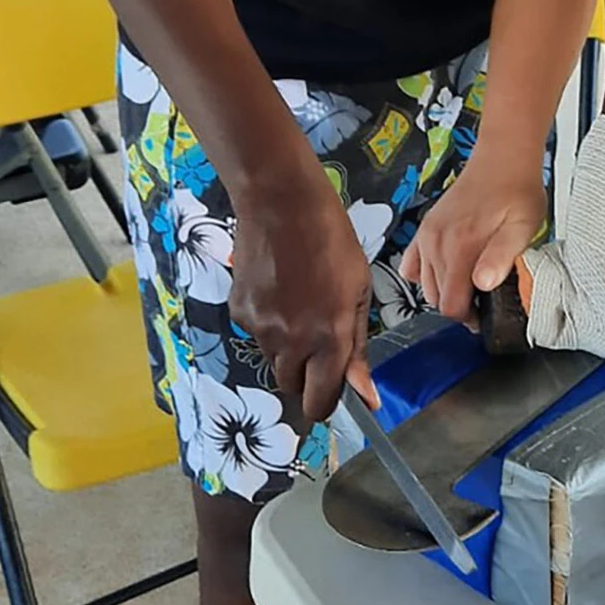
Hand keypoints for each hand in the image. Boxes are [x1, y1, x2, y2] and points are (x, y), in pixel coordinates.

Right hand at [230, 166, 378, 423]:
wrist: (282, 202)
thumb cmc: (332, 242)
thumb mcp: (358, 292)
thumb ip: (357, 348)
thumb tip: (367, 398)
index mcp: (330, 338)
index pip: (319, 402)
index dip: (325, 400)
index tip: (329, 387)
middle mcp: (292, 341)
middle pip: (292, 387)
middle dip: (305, 375)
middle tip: (315, 339)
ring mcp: (261, 328)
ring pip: (274, 359)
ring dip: (286, 347)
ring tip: (297, 303)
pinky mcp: (238, 311)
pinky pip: (255, 334)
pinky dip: (266, 323)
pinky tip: (276, 288)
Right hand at [399, 152, 547, 323]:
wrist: (503, 158)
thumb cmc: (517, 191)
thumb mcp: (523, 227)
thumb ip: (501, 257)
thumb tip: (483, 284)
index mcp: (459, 247)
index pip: (450, 305)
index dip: (468, 317)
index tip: (484, 312)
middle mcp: (436, 243)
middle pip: (436, 298)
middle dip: (458, 304)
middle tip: (482, 296)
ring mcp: (427, 235)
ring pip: (424, 284)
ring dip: (444, 289)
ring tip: (470, 280)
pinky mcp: (425, 228)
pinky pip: (411, 263)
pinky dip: (424, 273)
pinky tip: (445, 268)